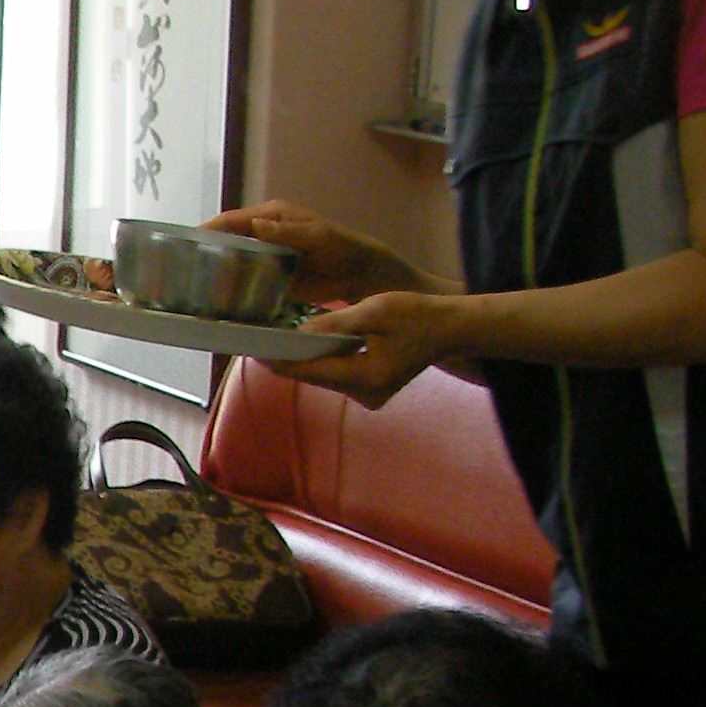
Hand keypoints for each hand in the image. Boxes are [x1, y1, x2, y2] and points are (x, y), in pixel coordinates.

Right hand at [203, 201, 419, 305]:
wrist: (361, 276)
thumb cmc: (343, 248)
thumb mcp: (319, 236)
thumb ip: (288, 231)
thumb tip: (255, 224)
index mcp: (271, 217)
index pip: (230, 220)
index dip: (206, 230)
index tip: (182, 244)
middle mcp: (261, 235)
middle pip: (224, 243)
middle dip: (202, 255)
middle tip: (179, 273)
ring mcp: (263, 259)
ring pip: (230, 265)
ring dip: (213, 277)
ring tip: (189, 292)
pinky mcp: (266, 280)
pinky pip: (242, 285)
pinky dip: (229, 293)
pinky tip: (216, 306)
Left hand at [263, 288, 457, 408]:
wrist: (451, 329)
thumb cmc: (419, 314)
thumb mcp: (377, 310)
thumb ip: (336, 323)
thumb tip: (298, 332)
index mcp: (367, 376)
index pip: (312, 370)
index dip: (281, 360)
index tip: (254, 349)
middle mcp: (365, 394)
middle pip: (314, 376)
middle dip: (287, 359)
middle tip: (257, 340)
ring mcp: (368, 396)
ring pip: (322, 376)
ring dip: (303, 359)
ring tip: (273, 340)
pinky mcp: (369, 391)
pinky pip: (335, 375)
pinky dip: (321, 360)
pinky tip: (303, 344)